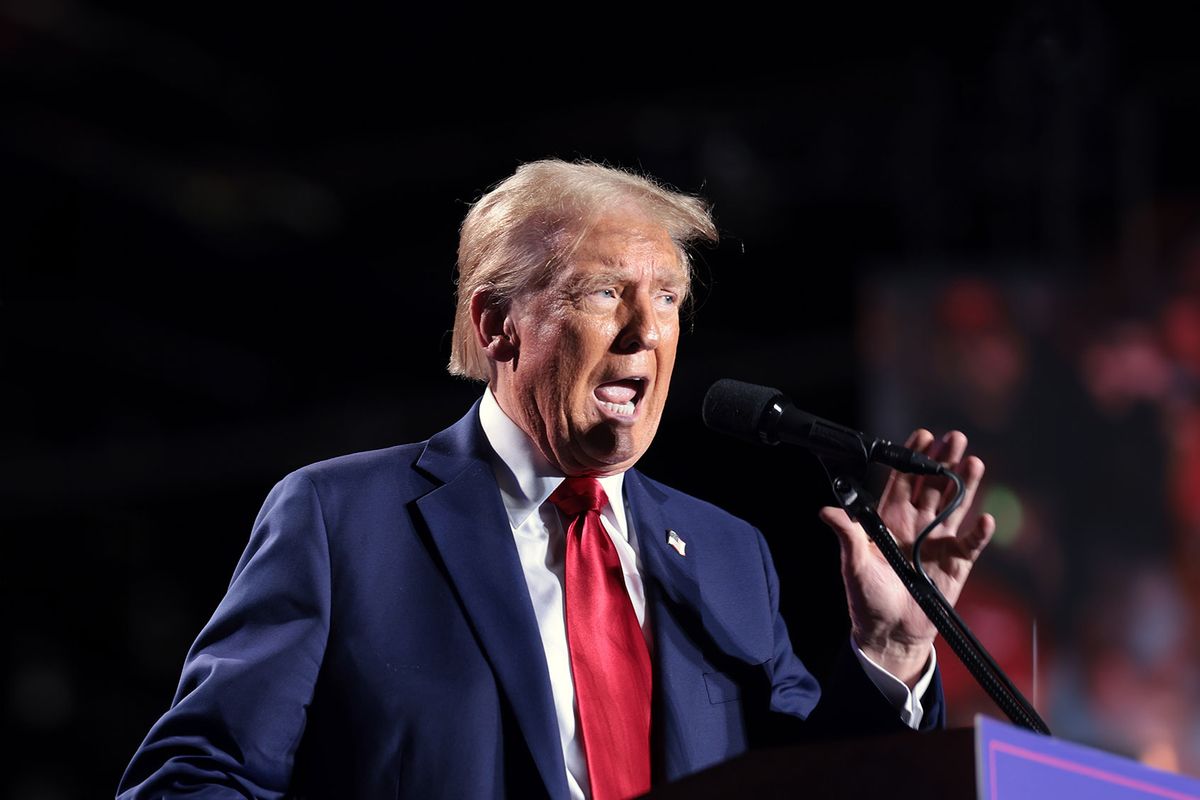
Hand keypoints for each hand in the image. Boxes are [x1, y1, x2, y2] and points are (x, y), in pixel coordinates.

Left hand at [818, 429, 994, 686]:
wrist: (889, 633)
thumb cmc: (867, 598)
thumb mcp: (853, 564)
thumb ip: (847, 535)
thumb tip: (826, 510)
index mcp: (890, 519)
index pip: (903, 480)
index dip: (912, 457)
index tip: (923, 435)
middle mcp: (916, 524)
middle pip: (933, 486)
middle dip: (943, 461)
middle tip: (955, 438)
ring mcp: (938, 541)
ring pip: (955, 506)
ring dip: (965, 486)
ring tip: (974, 462)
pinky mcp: (956, 563)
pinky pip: (970, 544)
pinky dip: (979, 533)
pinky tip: (986, 519)